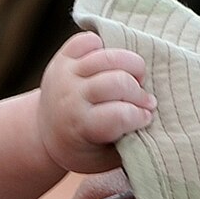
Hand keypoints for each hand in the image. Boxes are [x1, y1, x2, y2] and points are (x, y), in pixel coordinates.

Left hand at [38, 31, 155, 173]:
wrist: (46, 133)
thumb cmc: (84, 148)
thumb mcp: (104, 158)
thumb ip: (130, 143)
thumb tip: (153, 120)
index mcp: (79, 127)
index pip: (119, 115)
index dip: (140, 115)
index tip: (146, 118)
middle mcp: (70, 97)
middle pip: (117, 82)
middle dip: (139, 92)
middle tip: (144, 101)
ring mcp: (65, 74)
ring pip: (108, 56)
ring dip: (132, 65)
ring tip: (134, 79)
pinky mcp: (63, 57)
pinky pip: (88, 41)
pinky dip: (105, 47)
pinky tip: (111, 65)